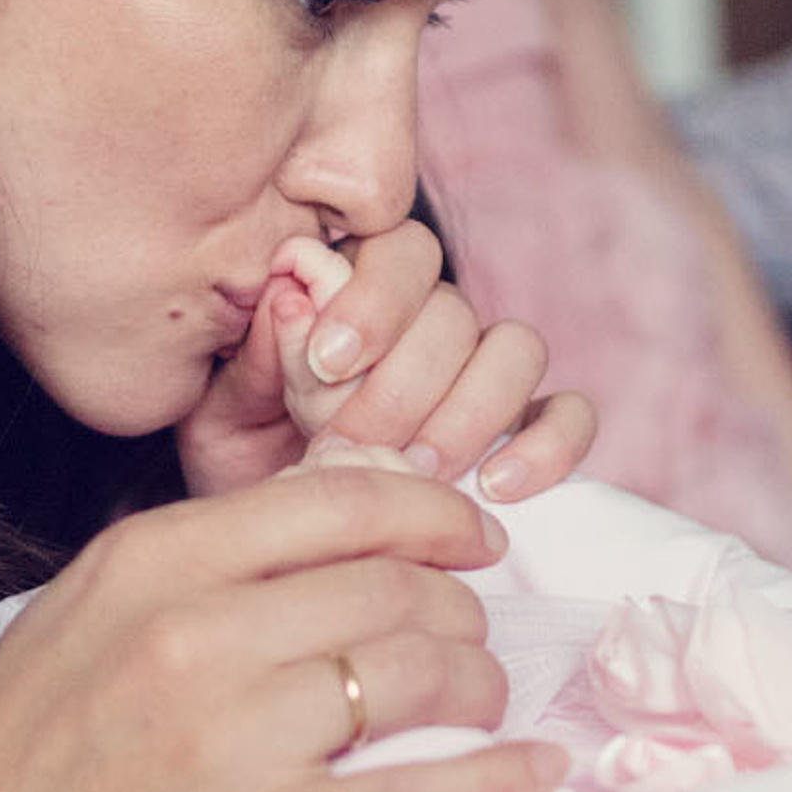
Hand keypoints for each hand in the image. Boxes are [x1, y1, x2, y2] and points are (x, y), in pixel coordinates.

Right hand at [0, 462, 565, 791]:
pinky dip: (493, 783)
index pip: (341, 502)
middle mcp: (197, 630)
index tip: (473, 536)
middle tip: (468, 639)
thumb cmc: (11, 756)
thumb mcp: (83, 612)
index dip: (434, 512)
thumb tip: (330, 529)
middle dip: (459, 609)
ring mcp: (233, 736)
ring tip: (481, 705)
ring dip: (477, 687)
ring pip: (417, 674)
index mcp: (154, 559)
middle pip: (394, 586)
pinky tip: (533, 774)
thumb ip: (196, 563)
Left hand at [177, 220, 596, 500]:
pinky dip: (546, 444)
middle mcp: (431, 320)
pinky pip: (568, 413)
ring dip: (469, 411)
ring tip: (418, 469)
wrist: (282, 543)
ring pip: (515, 349)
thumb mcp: (224, 413)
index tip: (329, 364)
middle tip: (355, 444)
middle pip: (453, 311)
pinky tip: (495, 488)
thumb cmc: (246, 465)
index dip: (373, 300)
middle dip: (404, 383)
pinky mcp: (528, 430)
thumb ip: (256, 352)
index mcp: (359, 291)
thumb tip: (292, 290)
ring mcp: (485, 373)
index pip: (398, 248)